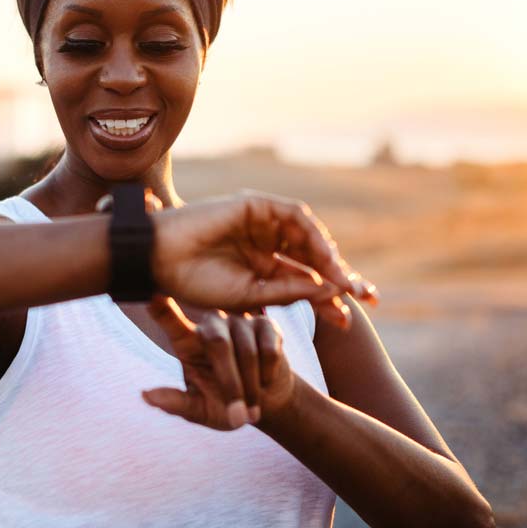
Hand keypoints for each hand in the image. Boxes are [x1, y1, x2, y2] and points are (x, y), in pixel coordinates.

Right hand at [139, 189, 377, 328]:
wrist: (161, 261)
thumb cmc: (196, 284)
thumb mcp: (251, 297)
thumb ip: (289, 292)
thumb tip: (332, 292)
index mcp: (263, 271)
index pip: (305, 283)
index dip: (330, 299)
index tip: (349, 321)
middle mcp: (267, 247)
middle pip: (314, 259)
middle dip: (340, 276)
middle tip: (366, 295)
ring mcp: (262, 225)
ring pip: (308, 237)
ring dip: (329, 257)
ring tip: (343, 281)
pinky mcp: (255, 206)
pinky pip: (293, 216)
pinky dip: (312, 234)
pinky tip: (323, 256)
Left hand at [140, 295, 296, 428]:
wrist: (265, 404)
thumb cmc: (225, 406)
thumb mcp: (199, 410)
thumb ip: (175, 403)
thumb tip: (146, 395)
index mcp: (187, 342)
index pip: (171, 321)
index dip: (163, 310)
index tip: (152, 297)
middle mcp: (212, 324)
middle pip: (218, 343)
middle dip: (231, 382)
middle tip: (239, 417)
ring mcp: (240, 321)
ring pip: (247, 350)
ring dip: (251, 386)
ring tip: (251, 410)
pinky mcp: (267, 324)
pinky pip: (269, 349)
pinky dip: (267, 374)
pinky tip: (265, 382)